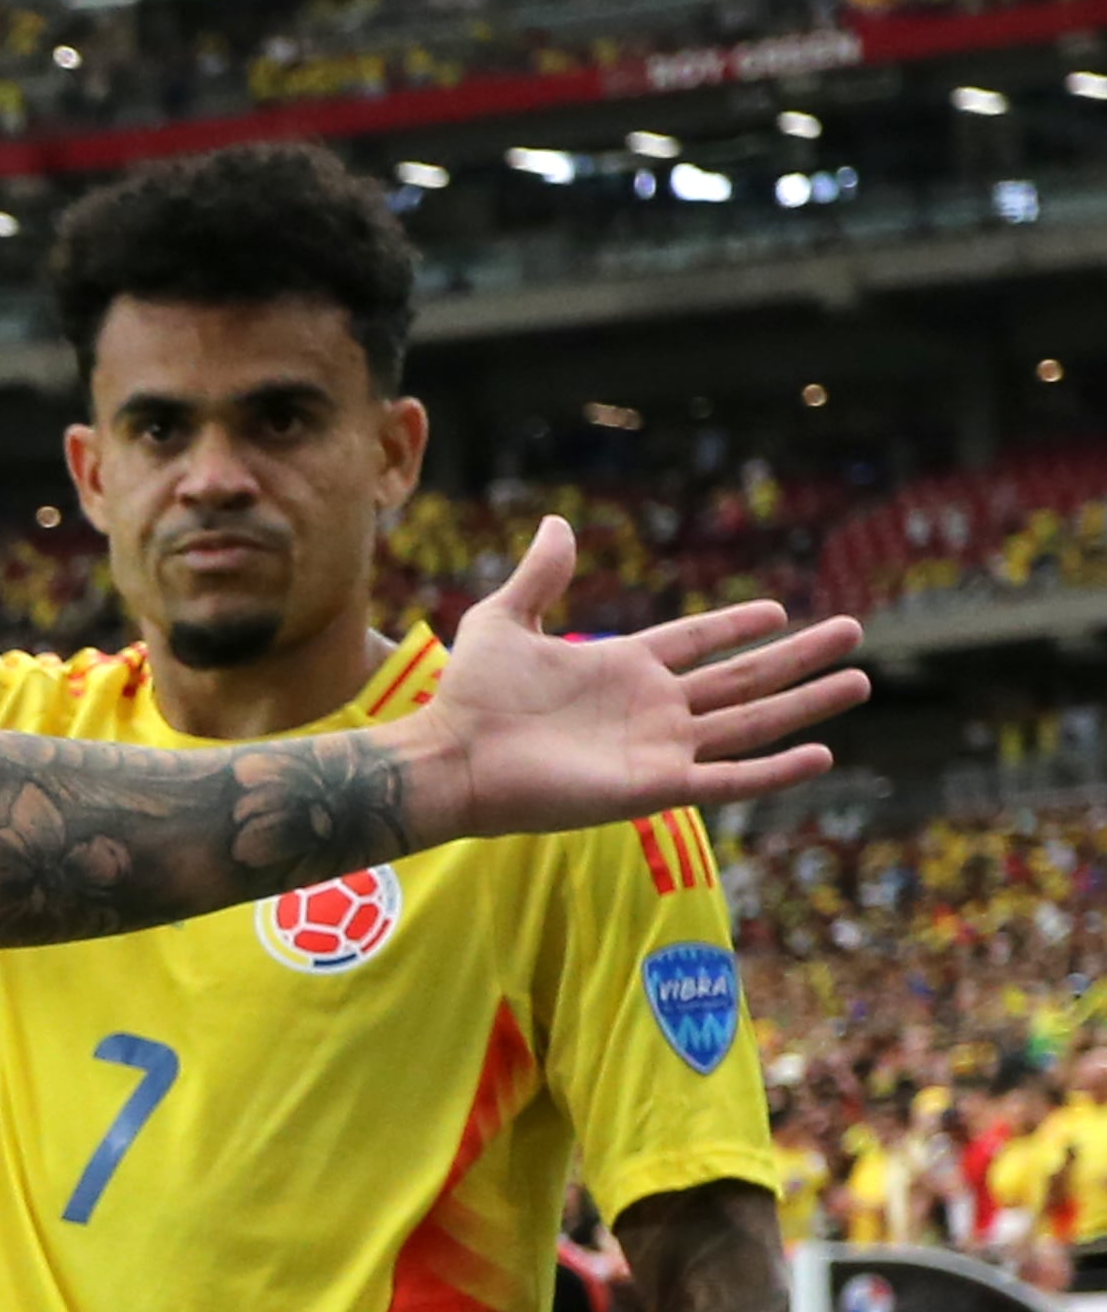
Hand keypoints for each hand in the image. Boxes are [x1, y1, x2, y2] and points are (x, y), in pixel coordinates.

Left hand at [409, 516, 866, 838]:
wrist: (452, 759)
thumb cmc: (470, 698)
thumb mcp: (503, 621)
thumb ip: (539, 576)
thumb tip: (556, 524)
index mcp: (621, 667)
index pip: (696, 641)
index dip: (736, 625)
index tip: (778, 609)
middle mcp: (651, 708)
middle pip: (742, 678)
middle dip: (798, 657)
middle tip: (852, 632)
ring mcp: (658, 748)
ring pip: (751, 723)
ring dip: (806, 703)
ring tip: (859, 681)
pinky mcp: (655, 787)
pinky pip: (728, 780)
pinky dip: (775, 771)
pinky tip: (822, 755)